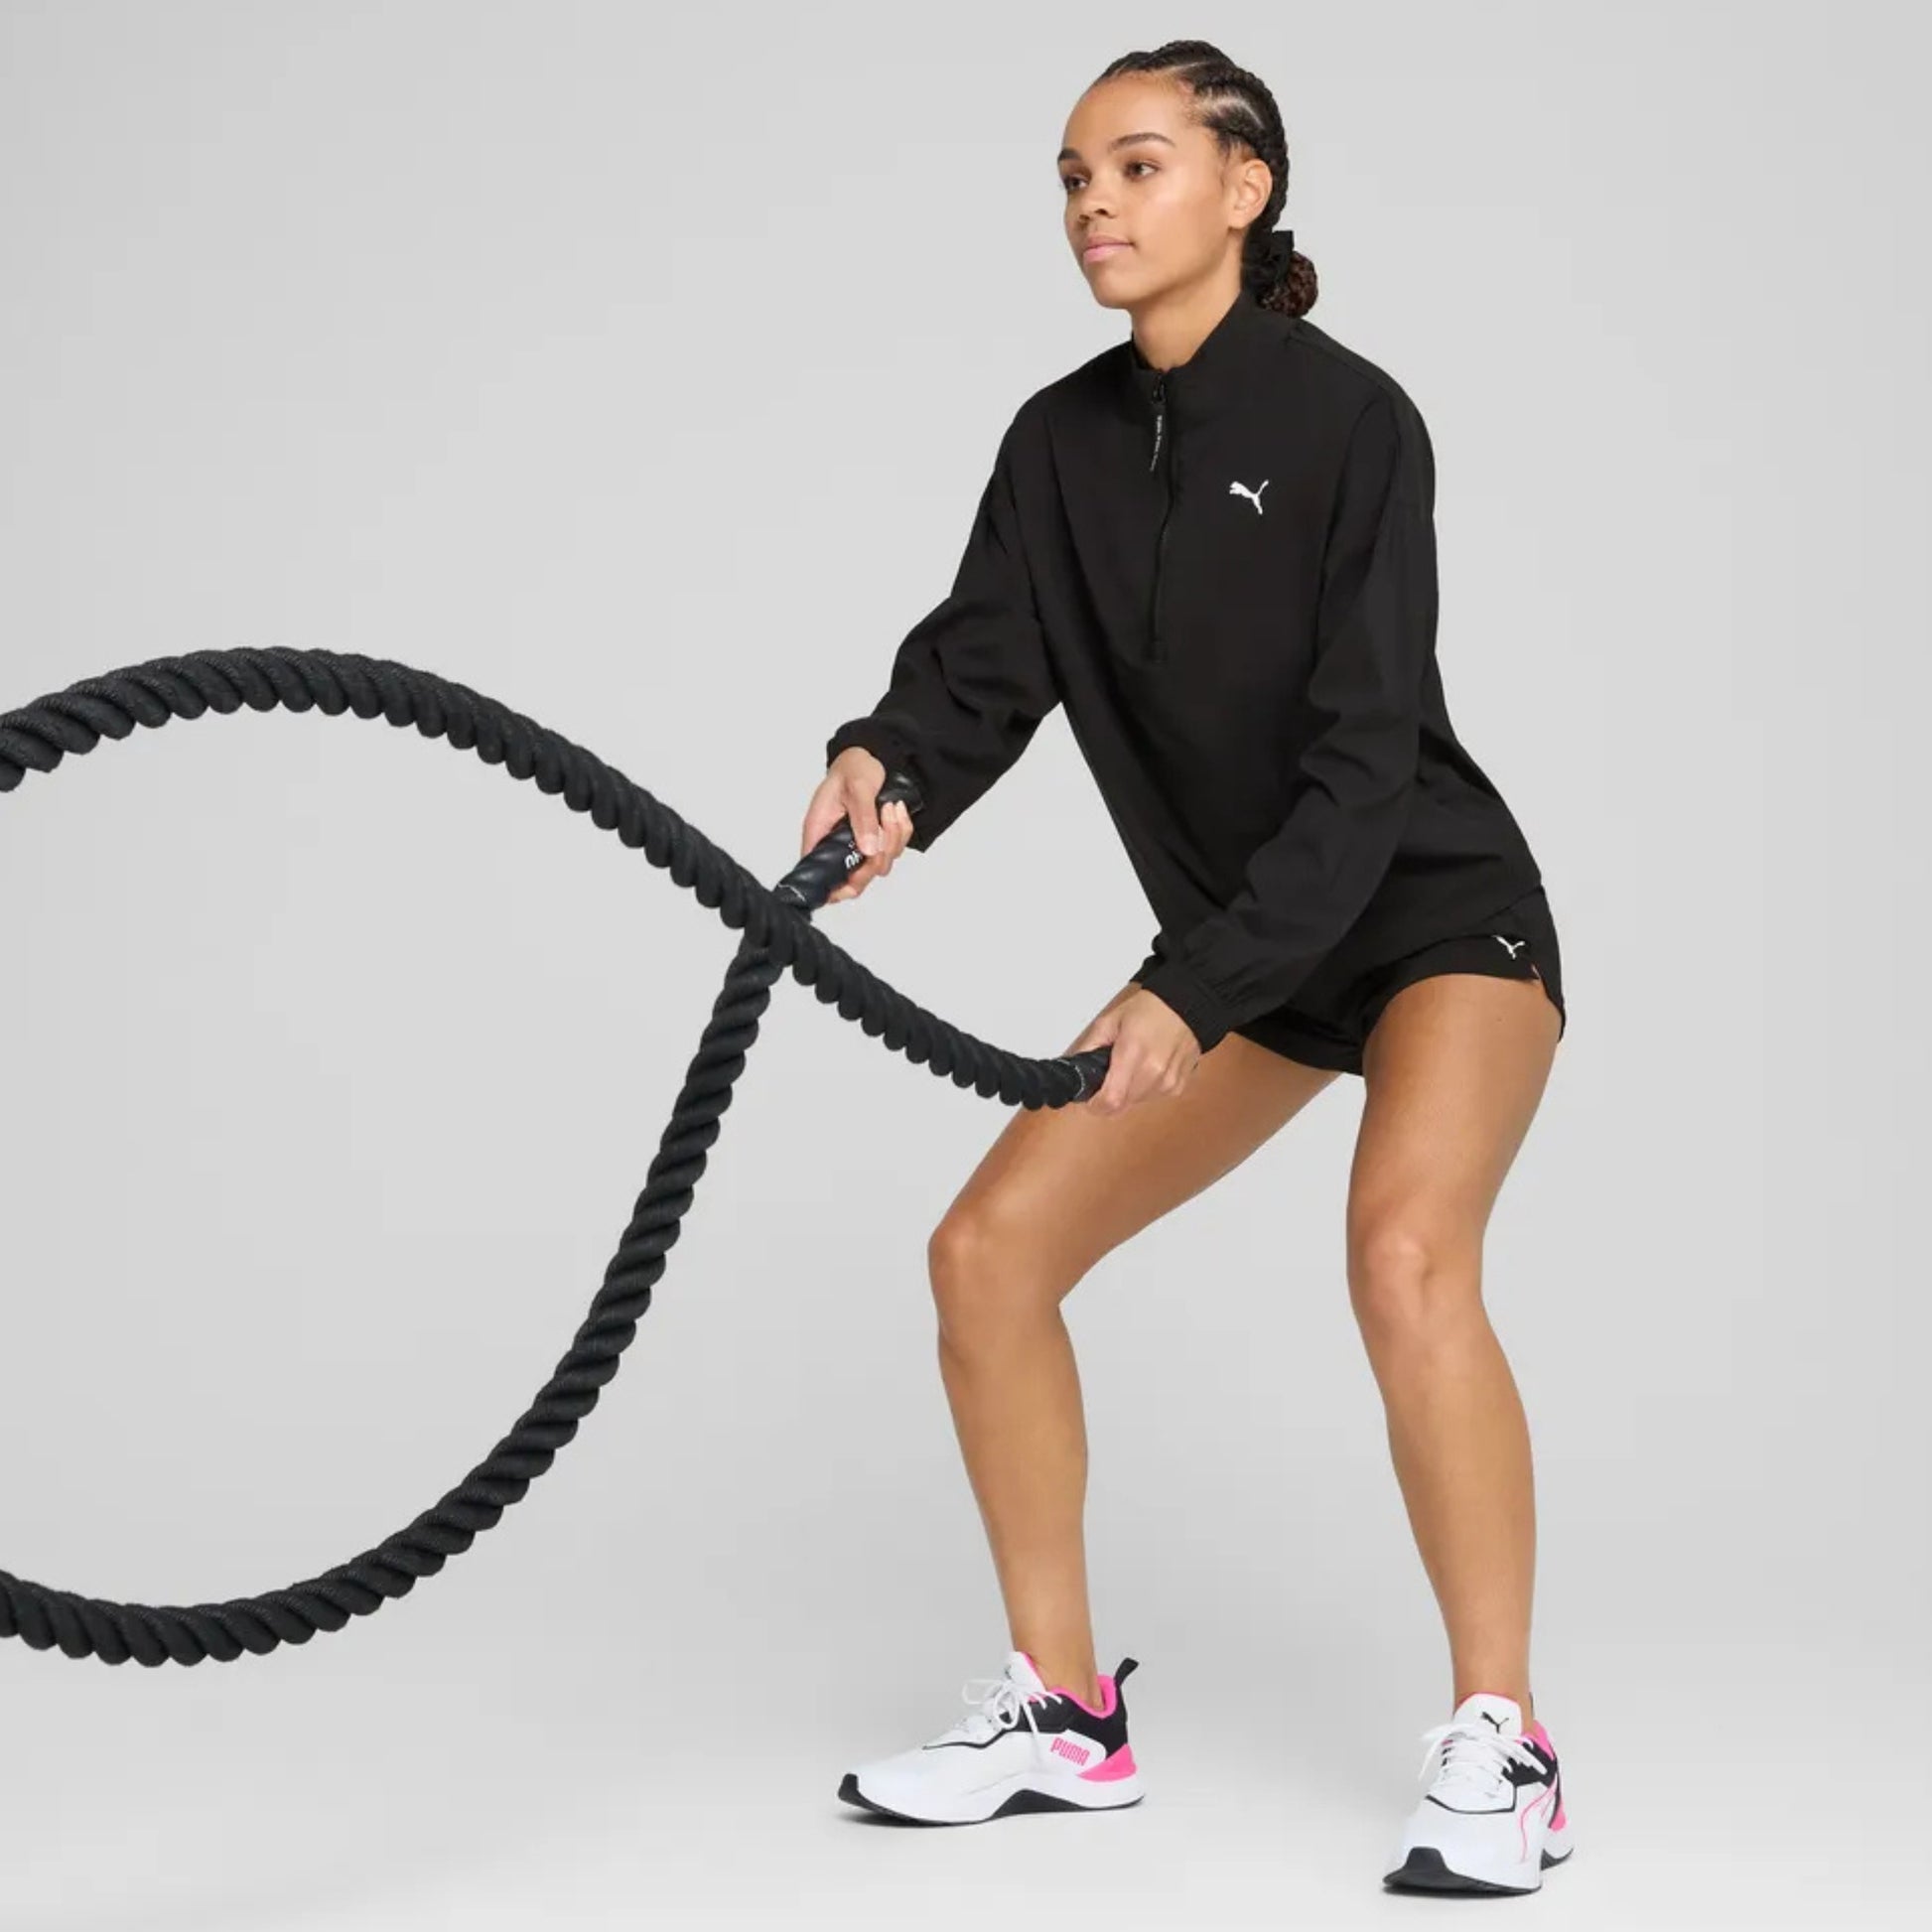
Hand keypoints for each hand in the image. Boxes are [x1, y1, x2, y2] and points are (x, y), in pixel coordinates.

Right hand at [803, 747, 914, 902]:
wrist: (872, 755)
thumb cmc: (853, 767)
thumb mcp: (858, 788)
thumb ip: (863, 819)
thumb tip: (868, 848)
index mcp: (820, 833)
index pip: (819, 875)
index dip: (836, 886)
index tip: (859, 871)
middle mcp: (836, 844)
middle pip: (855, 880)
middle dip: (876, 858)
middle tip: (883, 827)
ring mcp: (857, 844)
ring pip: (879, 864)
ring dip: (892, 838)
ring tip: (889, 809)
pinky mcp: (875, 840)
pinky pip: (894, 849)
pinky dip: (901, 831)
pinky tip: (896, 811)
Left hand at [1064, 986, 1203, 1115]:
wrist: (1186, 1006)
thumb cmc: (1151, 1010)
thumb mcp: (1110, 1021)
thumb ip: (1089, 1046)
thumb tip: (1076, 1067)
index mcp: (1132, 1053)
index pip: (1111, 1100)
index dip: (1095, 1106)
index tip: (1090, 1100)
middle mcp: (1153, 1072)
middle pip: (1122, 1105)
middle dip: (1110, 1095)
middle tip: (1110, 1075)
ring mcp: (1168, 1082)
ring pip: (1136, 1103)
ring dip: (1128, 1092)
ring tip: (1133, 1066)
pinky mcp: (1177, 1086)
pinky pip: (1152, 1098)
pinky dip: (1145, 1088)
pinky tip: (1149, 1067)